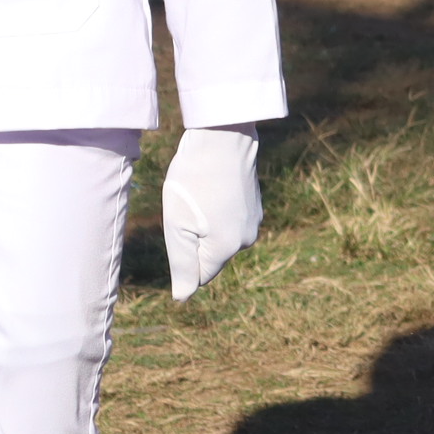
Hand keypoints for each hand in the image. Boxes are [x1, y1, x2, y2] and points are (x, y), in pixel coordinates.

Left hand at [163, 125, 262, 300]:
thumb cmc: (193, 178)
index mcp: (227, 248)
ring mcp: (255, 222)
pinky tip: (213, 187)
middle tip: (189, 206)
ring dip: (207, 225)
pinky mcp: (255, 206)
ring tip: (201, 193)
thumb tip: (183, 298)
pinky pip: (230, 222)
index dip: (183, 253)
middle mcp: (247, 240)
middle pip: (210, 258)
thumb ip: (182, 265)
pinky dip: (218, 212)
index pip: (199, 276)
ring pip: (220, 239)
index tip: (182, 223)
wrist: (223, 135)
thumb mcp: (177, 224)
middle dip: (196, 241)